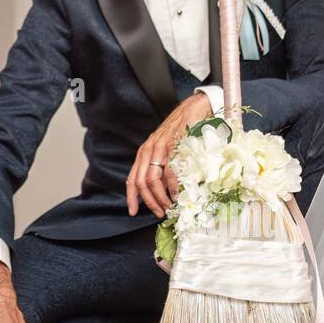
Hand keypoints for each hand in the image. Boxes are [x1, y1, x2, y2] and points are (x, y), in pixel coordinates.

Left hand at [127, 92, 211, 217]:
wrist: (192, 110)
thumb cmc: (180, 131)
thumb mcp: (166, 150)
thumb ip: (162, 167)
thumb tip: (164, 192)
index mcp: (144, 153)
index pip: (132, 179)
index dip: (131, 197)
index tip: (133, 212)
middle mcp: (148, 151)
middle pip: (141, 182)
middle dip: (149, 201)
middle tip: (159, 213)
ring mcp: (160, 148)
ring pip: (152, 179)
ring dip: (160, 197)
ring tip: (169, 206)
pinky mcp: (173, 146)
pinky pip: (170, 171)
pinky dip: (173, 186)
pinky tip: (178, 194)